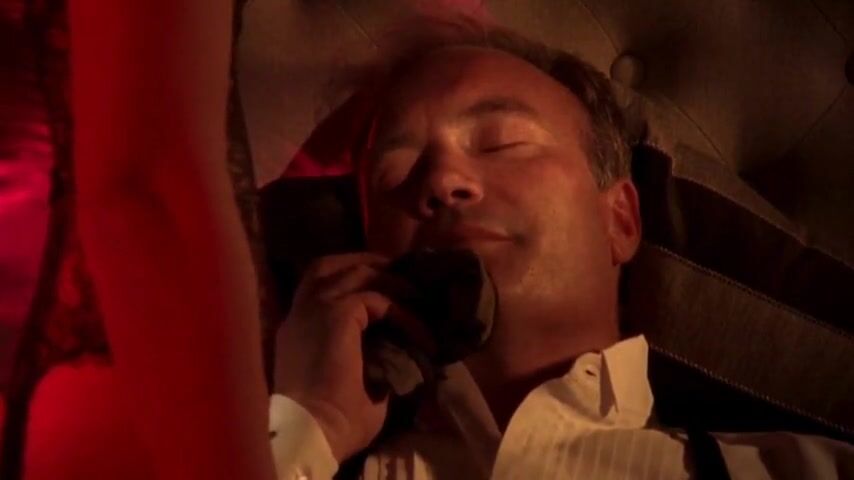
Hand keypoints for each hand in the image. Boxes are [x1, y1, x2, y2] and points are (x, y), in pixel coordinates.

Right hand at [273, 252, 425, 461]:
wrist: (315, 431)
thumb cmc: (332, 421)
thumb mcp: (351, 377)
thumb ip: (367, 352)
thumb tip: (401, 345)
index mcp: (298, 329)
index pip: (318, 285)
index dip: (350, 278)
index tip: (383, 287)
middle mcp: (300, 312)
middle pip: (329, 265)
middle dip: (366, 263)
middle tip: (400, 274)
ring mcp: (315, 308)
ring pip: (356, 273)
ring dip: (392, 283)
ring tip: (419, 297)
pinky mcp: (336, 313)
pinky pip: (377, 299)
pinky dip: (403, 312)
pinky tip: (421, 333)